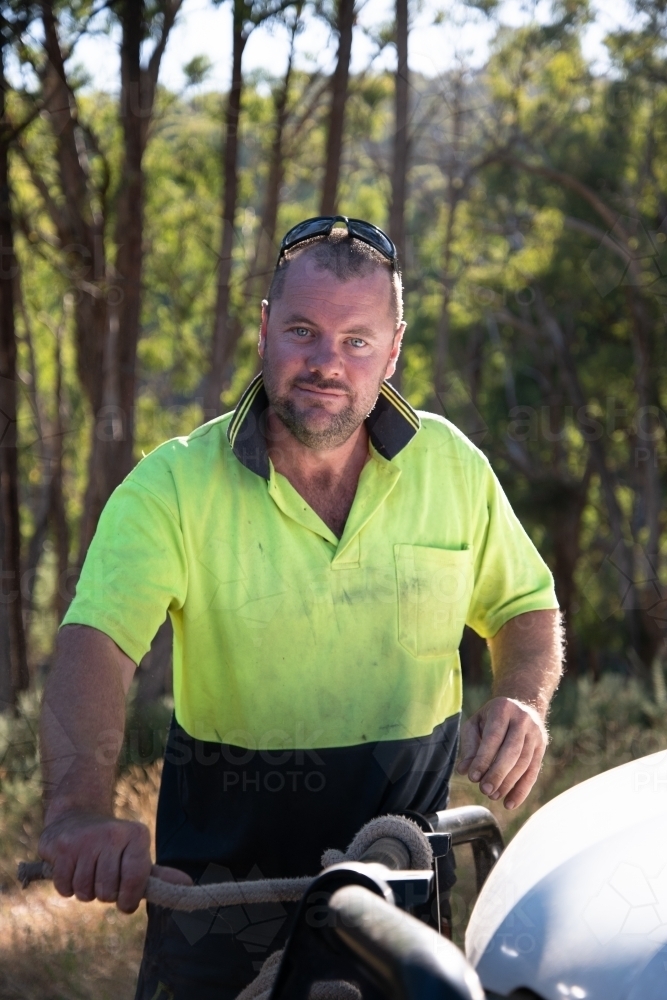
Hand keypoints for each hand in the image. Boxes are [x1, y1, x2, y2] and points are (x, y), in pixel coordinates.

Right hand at [38, 811, 191, 912]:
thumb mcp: (136, 854)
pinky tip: (71, 867)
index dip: (129, 899)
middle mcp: (112, 834)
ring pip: (85, 892)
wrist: (76, 815)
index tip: (125, 901)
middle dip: (104, 894)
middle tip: (102, 876)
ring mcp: (86, 839)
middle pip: (108, 892)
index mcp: (136, 836)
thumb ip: (159, 875)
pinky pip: (64, 888)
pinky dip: (66, 886)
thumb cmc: (111, 845)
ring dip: (84, 890)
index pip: (136, 880)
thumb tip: (189, 886)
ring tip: (87, 869)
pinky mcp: (62, 846)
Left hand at [456, 697, 547, 809]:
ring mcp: (535, 733)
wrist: (522, 705)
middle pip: (512, 751)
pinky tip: (510, 803)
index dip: (483, 759)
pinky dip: (522, 790)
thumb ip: (470, 746)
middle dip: (497, 773)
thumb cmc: (491, 718)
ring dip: (509, 783)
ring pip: (524, 763)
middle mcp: (523, 719)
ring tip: (493, 796)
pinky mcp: (542, 747)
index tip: (473, 778)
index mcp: (503, 709)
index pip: (494, 737)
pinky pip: (533, 772)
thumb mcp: (476, 724)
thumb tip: (464, 771)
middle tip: (484, 791)